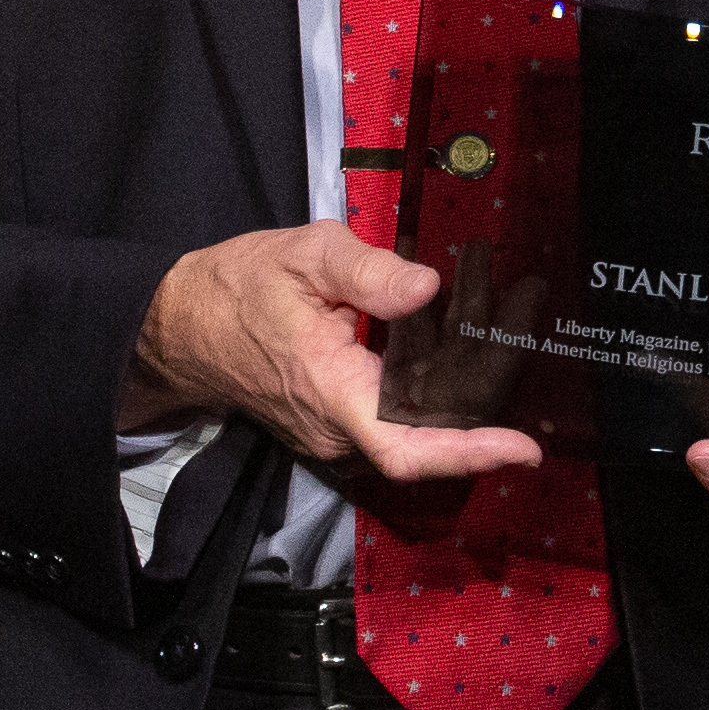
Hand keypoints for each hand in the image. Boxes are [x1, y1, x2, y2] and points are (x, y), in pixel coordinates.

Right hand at [121, 223, 542, 499]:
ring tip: (505, 317)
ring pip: (415, 428)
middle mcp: (337, 429)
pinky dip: (433, 389)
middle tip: (527, 323)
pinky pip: (396, 419)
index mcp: (331, 390)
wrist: (181, 328)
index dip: (468, 454)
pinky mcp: (337, 426)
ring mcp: (336, 435)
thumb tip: (428, 288)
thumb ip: (368, 271)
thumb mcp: (304, 255)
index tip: (521, 449)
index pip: (407, 447)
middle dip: (486, 398)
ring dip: (462, 389)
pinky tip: (459, 341)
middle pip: (429, 436)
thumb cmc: (240, 287)